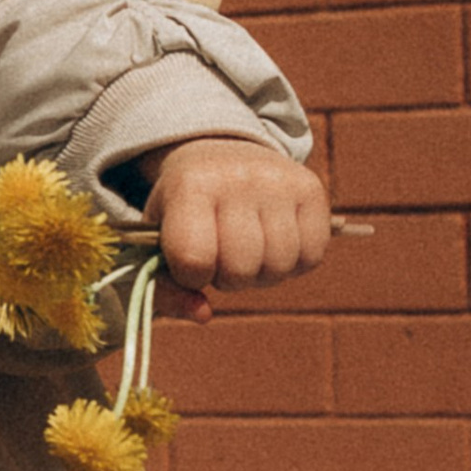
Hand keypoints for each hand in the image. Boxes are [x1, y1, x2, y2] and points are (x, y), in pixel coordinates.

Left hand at [143, 140, 329, 312]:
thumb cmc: (185, 212)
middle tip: (220, 255)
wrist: (221, 154)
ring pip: (279, 266)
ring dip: (261, 274)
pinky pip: (311, 256)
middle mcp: (238, 177)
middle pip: (241, 268)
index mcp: (191, 185)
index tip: (189, 261)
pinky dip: (292, 264)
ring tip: (246, 250)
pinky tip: (273, 243)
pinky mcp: (312, 189)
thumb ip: (165, 288)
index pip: (194, 258)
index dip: (191, 276)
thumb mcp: (158, 241)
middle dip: (228, 278)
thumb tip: (204, 316)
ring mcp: (280, 181)